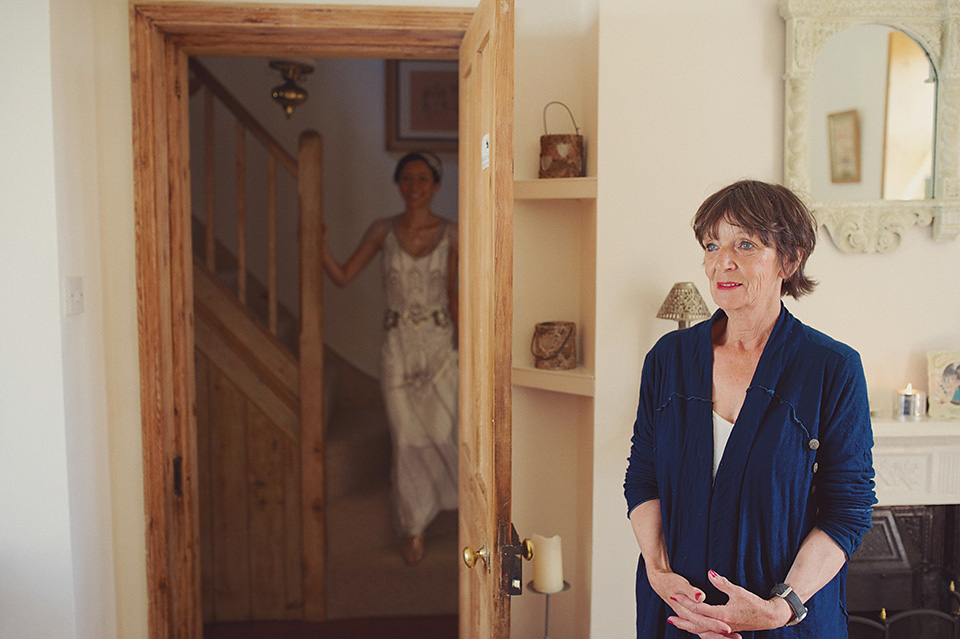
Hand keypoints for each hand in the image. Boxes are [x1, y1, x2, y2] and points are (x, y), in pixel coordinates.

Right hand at [645, 567, 734, 636]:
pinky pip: (704, 630)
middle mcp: (687, 617)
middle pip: (705, 631)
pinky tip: (725, 634)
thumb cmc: (670, 581)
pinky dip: (714, 634)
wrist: (659, 582)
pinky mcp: (692, 617)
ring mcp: (689, 619)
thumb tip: (700, 597)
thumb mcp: (680, 583)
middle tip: (737, 638)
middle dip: (721, 636)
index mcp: (685, 610)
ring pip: (705, 633)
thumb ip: (690, 591)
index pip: (702, 620)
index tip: (729, 628)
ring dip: (719, 637)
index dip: (715, 624)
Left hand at [667, 570, 792, 636]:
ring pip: (702, 631)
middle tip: (669, 617)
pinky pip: (710, 634)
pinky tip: (694, 628)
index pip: (699, 608)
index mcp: (723, 615)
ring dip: (689, 627)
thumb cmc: (755, 604)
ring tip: (678, 623)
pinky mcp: (727, 631)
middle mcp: (722, 625)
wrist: (769, 617)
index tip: (674, 596)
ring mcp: (724, 630)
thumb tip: (710, 572)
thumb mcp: (738, 591)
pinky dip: (700, 631)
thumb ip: (722, 583)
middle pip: (697, 624)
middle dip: (683, 621)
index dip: (686, 602)